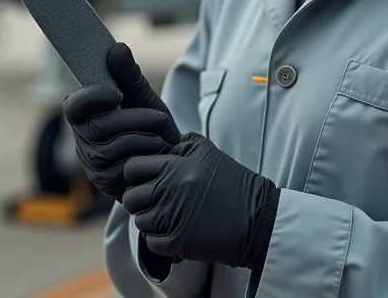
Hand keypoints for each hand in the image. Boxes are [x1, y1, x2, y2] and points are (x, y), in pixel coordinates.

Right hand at [63, 43, 181, 201]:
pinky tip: (156, 155)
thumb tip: (117, 48)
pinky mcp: (105, 182)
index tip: (118, 94)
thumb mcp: (144, 97)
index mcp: (86, 114)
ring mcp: (91, 163)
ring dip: (145, 138)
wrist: (172, 159)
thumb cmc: (153, 125)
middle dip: (135, 119)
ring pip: (113, 147)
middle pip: (99, 126)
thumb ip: (130, 75)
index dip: (92, 98)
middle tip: (159, 117)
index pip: (74, 105)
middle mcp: (82, 138)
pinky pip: (123, 166)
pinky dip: (146, 157)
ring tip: (160, 137)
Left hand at [121, 132, 279, 269]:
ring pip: (140, 221)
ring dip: (150, 221)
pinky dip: (160, 240)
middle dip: (139, 200)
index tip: (146, 180)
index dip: (135, 174)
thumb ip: (182, 144)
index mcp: (175, 167)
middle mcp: (170, 190)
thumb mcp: (210, 153)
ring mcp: (172, 218)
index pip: (133, 168)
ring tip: (169, 217)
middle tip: (155, 202)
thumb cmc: (233, 184)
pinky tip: (176, 232)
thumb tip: (160, 147)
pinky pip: (151, 243)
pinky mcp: (178, 242)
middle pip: (131, 197)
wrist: (257, 219)